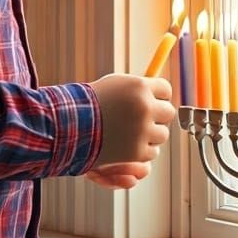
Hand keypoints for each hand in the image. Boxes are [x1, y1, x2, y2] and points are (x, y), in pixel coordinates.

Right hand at [88, 74, 174, 188]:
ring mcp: (141, 130)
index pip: (166, 89)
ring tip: (131, 131)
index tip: (152, 100)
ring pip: (162, 134)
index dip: (159, 96)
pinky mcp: (137, 151)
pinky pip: (151, 151)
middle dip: (157, 116)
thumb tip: (163, 90)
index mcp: (139, 86)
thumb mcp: (115, 85)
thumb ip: (138, 87)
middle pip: (168, 112)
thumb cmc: (93, 103)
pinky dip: (141, 150)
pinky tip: (126, 144)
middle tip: (144, 118)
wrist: (69, 126)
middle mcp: (144, 107)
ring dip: (150, 134)